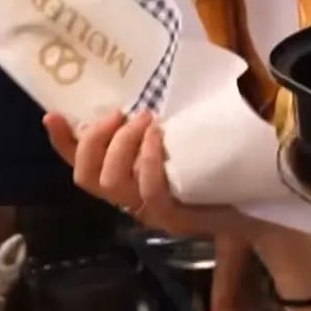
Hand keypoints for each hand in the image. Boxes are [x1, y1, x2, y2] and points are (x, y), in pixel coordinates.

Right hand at [43, 110, 229, 237]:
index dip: (63, 143)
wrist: (258, 207)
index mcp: (127, 183)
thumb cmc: (217, 171)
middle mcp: (130, 201)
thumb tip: (149, 92)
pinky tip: (159, 138)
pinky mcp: (173, 218)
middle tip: (122, 113)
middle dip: (95, 140)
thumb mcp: (183, 144)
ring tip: (147, 120)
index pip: (81, 167)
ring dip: (123, 145)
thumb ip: (160, 129)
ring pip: (111, 183)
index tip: (52, 114)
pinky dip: (148, 160)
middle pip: (86, 177)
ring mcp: (150, 212)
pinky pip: (148, 190)